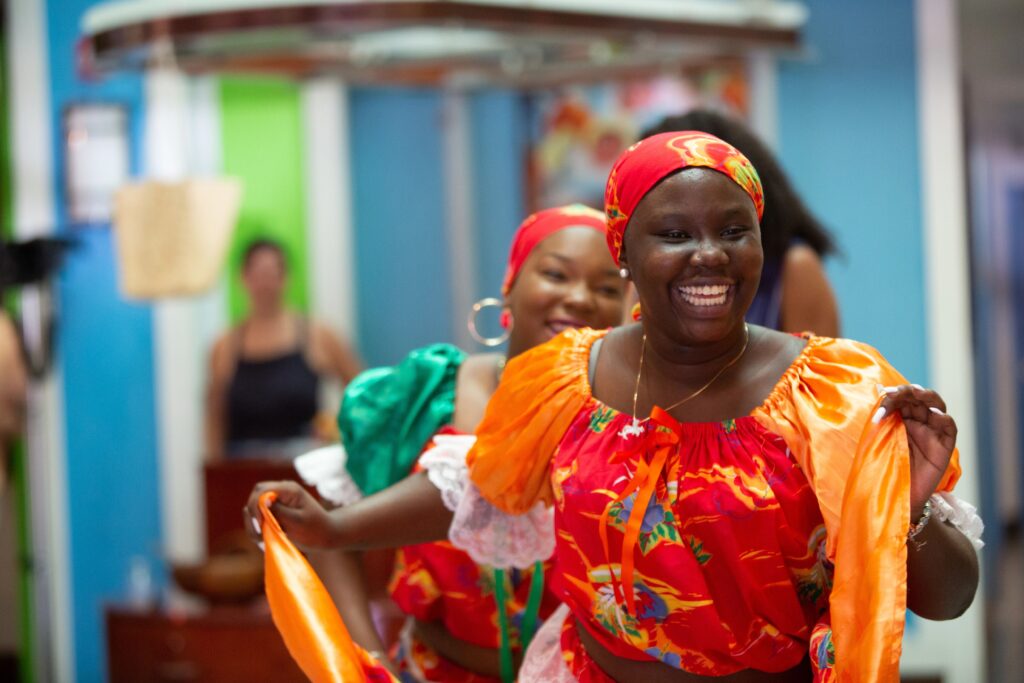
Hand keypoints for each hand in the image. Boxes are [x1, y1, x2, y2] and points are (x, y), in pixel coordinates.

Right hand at [244, 480, 338, 549]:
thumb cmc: (315, 528)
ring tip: (262, 538)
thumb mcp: (297, 521)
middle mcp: (281, 492)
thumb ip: (278, 511)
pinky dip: (258, 527)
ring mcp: (278, 501)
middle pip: (255, 496)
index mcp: (288, 489)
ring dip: (253, 522)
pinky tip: (264, 538)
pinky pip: (259, 516)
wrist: (326, 534)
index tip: (261, 523)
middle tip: (259, 533)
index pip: (261, 490)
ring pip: (254, 506)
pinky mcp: (276, 511)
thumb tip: (261, 501)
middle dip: (252, 514)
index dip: (255, 506)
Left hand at [874, 385, 956, 518]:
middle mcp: (919, 422)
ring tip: (914, 394)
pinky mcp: (944, 446)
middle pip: (919, 397)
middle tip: (894, 393)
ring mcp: (932, 432)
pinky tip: (933, 414)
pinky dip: (943, 418)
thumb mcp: (879, 439)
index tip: (883, 394)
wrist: (897, 495)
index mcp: (902, 418)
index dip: (894, 394)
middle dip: (907, 392)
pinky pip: (949, 427)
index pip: (902, 398)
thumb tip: (878, 391)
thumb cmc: (885, 468)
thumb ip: (881, 418)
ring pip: (937, 405)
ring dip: (925, 397)